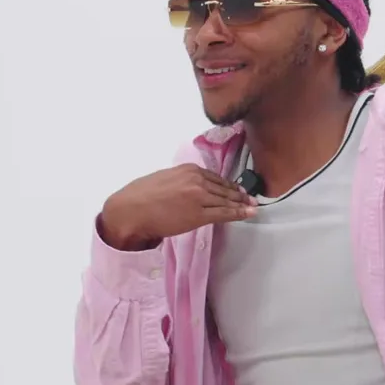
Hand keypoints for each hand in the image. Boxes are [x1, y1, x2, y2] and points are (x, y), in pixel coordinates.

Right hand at [99, 164, 255, 250]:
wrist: (131, 210)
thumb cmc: (141, 195)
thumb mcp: (165, 178)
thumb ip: (181, 180)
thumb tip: (190, 188)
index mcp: (189, 169)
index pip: (215, 177)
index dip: (228, 185)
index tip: (237, 189)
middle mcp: (197, 180)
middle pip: (224, 188)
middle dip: (239, 194)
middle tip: (251, 198)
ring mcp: (199, 197)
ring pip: (226, 200)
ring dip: (242, 204)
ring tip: (252, 206)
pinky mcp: (199, 215)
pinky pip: (224, 213)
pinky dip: (239, 213)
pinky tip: (248, 213)